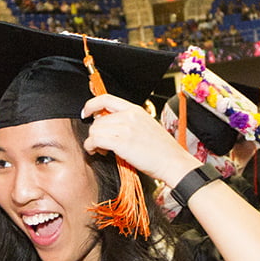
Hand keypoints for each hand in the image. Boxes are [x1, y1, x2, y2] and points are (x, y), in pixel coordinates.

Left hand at [81, 94, 196, 186]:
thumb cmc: (163, 150)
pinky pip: (95, 140)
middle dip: (95, 132)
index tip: (86, 112)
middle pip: (98, 119)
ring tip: (100, 149)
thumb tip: (109, 124)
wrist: (173, 162)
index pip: (106, 99)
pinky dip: (91, 147)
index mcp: (136, 110)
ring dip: (93, 141)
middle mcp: (129, 116)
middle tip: (99, 143)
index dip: (92, 104)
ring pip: (95, 130)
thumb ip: (129, 121)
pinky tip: (97, 152)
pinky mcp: (121, 142)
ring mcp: (125, 128)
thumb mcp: (147, 126)